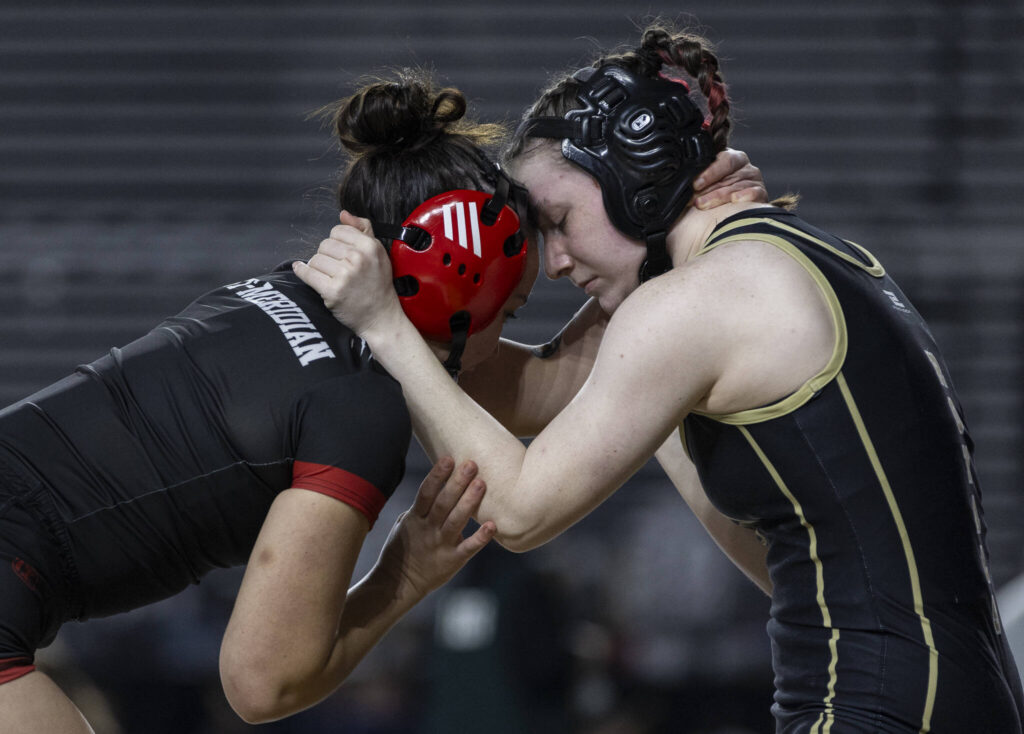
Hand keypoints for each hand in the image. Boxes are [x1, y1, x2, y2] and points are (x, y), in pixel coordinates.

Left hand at [292, 211, 403, 336]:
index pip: (338, 231)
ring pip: (315, 259)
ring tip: (330, 277)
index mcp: (370, 246)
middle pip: (325, 244)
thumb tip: (343, 214)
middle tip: (337, 269)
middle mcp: (358, 259)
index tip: (341, 254)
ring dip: (318, 267)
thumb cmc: (378, 285)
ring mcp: (345, 275)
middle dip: (328, 256)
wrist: (381, 317)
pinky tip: (302, 270)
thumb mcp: (378, 253)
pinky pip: (308, 274)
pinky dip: (302, 272)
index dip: (337, 242)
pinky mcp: (332, 291)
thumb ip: (362, 230)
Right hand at [376, 457, 495, 598]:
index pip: (426, 493)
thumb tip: (436, 484)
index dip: (436, 475)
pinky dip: (480, 537)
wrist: (399, 584)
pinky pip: (468, 548)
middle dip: (457, 483)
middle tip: (472, 464)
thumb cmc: (403, 549)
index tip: (448, 459)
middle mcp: (428, 529)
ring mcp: (440, 545)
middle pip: (443, 503)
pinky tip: (492, 525)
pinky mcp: (452, 560)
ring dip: (469, 502)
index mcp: (415, 518)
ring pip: (456, 521)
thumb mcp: (404, 524)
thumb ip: (420, 507)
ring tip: (481, 484)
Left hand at [693, 148, 768, 209]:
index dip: (709, 172)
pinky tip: (735, 200)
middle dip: (709, 188)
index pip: (723, 160)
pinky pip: (755, 192)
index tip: (695, 184)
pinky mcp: (761, 193)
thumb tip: (680, 181)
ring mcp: (753, 179)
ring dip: (719, 196)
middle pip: (728, 174)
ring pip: (737, 186)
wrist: (729, 211)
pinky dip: (746, 196)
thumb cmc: (711, 193)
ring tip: (704, 206)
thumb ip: (696, 178)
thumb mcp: (704, 183)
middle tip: (696, 200)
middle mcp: (743, 166)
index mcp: (729, 157)